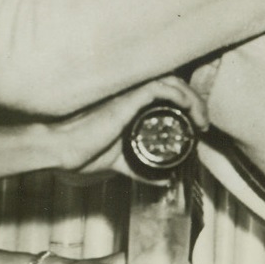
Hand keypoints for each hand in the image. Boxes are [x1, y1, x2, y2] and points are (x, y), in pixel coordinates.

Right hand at [48, 74, 208, 175]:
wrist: (62, 149)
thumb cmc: (83, 151)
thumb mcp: (120, 161)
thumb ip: (140, 168)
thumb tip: (162, 181)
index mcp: (130, 105)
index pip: (165, 91)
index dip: (186, 102)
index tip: (196, 125)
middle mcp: (132, 95)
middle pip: (174, 83)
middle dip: (194, 101)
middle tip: (202, 124)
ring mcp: (129, 95)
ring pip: (171, 82)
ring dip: (193, 99)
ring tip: (201, 121)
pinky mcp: (127, 100)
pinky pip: (160, 88)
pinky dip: (181, 97)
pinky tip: (190, 113)